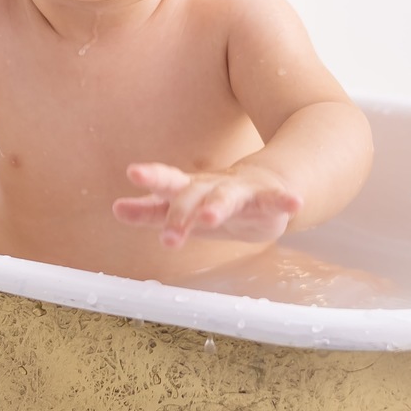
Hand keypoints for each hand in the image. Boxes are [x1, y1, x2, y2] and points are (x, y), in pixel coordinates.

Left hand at [113, 161, 301, 249]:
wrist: (266, 183)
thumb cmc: (215, 201)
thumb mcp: (183, 207)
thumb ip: (150, 211)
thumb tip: (115, 209)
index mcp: (190, 189)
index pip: (167, 182)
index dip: (152, 177)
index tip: (133, 172)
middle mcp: (213, 186)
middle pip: (193, 195)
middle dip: (180, 213)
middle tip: (168, 237)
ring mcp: (242, 190)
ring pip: (228, 197)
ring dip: (218, 205)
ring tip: (209, 217)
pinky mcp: (269, 199)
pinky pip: (277, 199)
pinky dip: (285, 200)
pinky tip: (294, 203)